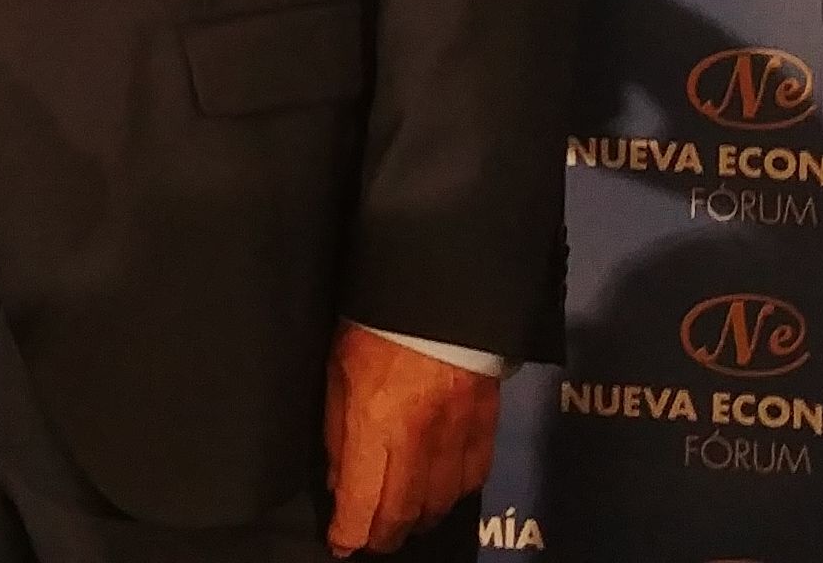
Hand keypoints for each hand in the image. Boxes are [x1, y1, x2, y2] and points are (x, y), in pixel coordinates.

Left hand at [321, 325, 498, 554]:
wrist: (439, 286)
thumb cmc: (375, 323)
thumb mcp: (337, 371)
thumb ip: (338, 431)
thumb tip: (342, 481)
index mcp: (375, 422)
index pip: (362, 499)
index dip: (350, 532)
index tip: (341, 543)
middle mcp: (418, 438)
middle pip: (403, 511)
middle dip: (383, 535)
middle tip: (369, 540)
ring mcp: (456, 432)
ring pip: (440, 502)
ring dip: (418, 520)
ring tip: (402, 522)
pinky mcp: (485, 422)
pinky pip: (473, 476)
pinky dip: (454, 495)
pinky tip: (440, 495)